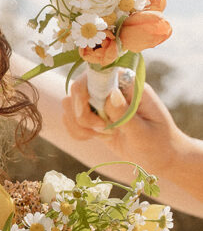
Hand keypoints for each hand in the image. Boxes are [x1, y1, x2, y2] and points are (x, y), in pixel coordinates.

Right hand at [62, 75, 183, 174]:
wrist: (160, 157)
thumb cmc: (158, 143)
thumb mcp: (143, 132)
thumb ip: (125, 114)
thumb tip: (111, 93)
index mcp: (128, 85)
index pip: (96, 74)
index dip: (85, 92)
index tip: (95, 118)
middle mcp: (111, 89)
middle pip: (77, 89)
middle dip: (83, 115)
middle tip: (102, 130)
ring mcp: (100, 102)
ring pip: (70, 105)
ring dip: (79, 125)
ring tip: (102, 135)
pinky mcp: (93, 117)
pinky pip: (70, 120)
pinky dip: (77, 132)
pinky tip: (95, 138)